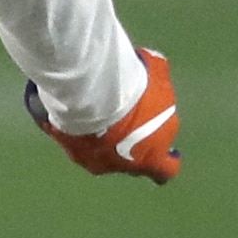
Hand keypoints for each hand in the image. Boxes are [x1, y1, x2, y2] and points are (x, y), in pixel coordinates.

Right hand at [25, 48, 179, 183]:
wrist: (89, 93)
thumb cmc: (133, 90)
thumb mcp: (157, 73)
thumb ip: (159, 78)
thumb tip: (156, 67)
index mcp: (151, 157)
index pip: (165, 171)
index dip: (168, 161)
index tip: (171, 153)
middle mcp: (121, 166)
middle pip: (131, 163)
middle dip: (133, 145)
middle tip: (130, 122)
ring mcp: (91, 159)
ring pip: (100, 151)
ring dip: (103, 137)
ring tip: (99, 111)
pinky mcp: (67, 146)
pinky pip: (75, 137)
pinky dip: (78, 127)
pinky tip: (75, 107)